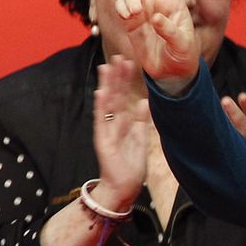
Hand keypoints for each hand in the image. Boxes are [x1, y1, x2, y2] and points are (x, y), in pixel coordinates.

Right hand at [92, 55, 149, 209]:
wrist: (123, 188)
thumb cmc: (130, 166)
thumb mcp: (140, 139)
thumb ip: (141, 121)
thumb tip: (144, 102)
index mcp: (122, 123)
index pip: (123, 97)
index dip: (125, 80)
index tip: (129, 62)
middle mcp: (112, 124)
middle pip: (114, 96)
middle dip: (117, 77)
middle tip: (119, 57)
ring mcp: (106, 131)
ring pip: (107, 104)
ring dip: (107, 86)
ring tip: (107, 68)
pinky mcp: (103, 142)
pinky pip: (102, 122)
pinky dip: (101, 107)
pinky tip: (101, 93)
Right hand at [116, 0, 198, 88]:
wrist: (169, 73)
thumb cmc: (183, 57)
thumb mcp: (184, 46)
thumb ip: (172, 31)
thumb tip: (156, 17)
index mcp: (176, 0)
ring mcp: (143, 8)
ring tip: (136, 14)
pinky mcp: (130, 20)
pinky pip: (122, 6)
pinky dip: (124, 10)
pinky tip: (131, 20)